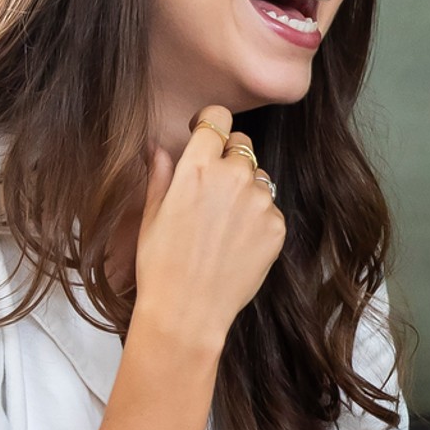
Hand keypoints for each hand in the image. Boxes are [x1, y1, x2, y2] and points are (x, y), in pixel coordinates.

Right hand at [134, 105, 286, 353]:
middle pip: (242, 145)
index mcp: (198, 168)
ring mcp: (260, 202)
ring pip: (259, 177)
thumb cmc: (161, 265)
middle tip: (213, 189)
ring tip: (223, 224)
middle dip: (229, 157)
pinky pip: (271, 207)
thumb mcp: (152, 215)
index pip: (218, 118)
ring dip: (246, 189)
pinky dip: (258, 218)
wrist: (189, 312)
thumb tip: (159, 148)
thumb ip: (161, 174)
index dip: (211, 125)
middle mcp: (234, 177)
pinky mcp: (277, 226)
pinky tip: (236, 242)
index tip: (205, 136)